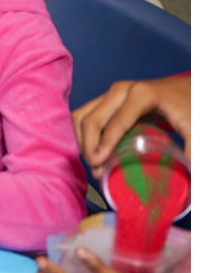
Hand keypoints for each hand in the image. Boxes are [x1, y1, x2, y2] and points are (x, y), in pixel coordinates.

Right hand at [72, 75, 189, 177]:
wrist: (189, 88)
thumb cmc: (192, 105)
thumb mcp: (196, 130)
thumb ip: (193, 154)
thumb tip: (191, 184)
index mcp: (141, 94)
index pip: (114, 123)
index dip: (103, 146)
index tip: (98, 167)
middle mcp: (121, 90)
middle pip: (91, 118)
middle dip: (88, 146)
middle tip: (96, 169)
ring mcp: (113, 92)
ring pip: (82, 115)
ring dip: (82, 139)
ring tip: (93, 162)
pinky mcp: (110, 98)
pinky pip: (87, 114)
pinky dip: (84, 133)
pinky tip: (93, 149)